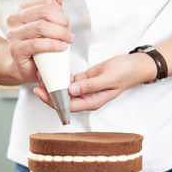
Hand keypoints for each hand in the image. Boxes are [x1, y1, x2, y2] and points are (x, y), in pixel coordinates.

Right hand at [6, 0, 73, 83]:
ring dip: (59, 34)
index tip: (66, 24)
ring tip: (67, 41)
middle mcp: (15, 20)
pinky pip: (36, 44)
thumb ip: (52, 7)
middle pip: (44, 12)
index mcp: (23, 11)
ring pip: (40, 27)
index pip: (45, 2)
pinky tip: (61, 47)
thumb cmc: (39, 47)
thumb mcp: (48, 25)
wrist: (28, 68)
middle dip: (62, 23)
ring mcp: (14, 35)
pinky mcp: (16, 50)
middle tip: (69, 35)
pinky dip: (52, 45)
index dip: (60, 12)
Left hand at [34, 53, 156, 111]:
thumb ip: (90, 86)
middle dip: (49, 93)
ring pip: (64, 91)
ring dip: (54, 85)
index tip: (42, 92)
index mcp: (93, 101)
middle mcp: (87, 98)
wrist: (134, 65)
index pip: (69, 106)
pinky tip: (52, 71)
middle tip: (38, 83)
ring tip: (42, 76)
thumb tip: (72, 91)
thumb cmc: (125, 73)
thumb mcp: (108, 78)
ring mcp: (85, 89)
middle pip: (63, 100)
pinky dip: (60, 77)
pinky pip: (69, 81)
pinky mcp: (84, 80)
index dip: (54, 101)